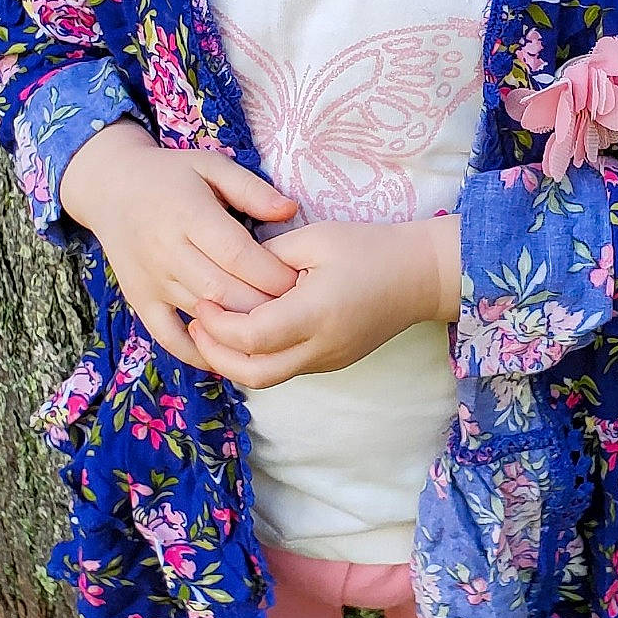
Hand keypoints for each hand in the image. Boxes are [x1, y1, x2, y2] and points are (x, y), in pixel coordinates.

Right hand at [59, 119, 301, 371]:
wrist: (110, 186)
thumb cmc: (170, 175)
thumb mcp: (210, 165)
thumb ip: (251, 189)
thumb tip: (290, 210)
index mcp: (189, 214)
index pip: (238, 254)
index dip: (273, 273)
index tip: (300, 280)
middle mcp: (167, 250)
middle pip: (224, 292)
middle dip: (265, 305)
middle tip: (295, 310)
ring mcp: (151, 279)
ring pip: (203, 316)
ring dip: (241, 328)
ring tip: (273, 328)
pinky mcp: (140, 300)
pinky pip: (169, 337)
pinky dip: (199, 353)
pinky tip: (227, 354)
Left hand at [187, 215, 460, 388]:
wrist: (422, 275)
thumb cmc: (370, 248)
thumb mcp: (314, 239)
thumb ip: (268, 259)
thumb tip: (231, 274)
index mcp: (316, 314)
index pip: (251, 336)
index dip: (218, 324)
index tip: (203, 301)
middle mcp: (321, 347)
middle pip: (253, 373)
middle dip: (216, 354)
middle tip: (196, 326)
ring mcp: (328, 361)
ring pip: (266, 379)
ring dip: (233, 361)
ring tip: (212, 332)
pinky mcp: (332, 362)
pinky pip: (284, 370)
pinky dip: (256, 358)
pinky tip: (243, 333)